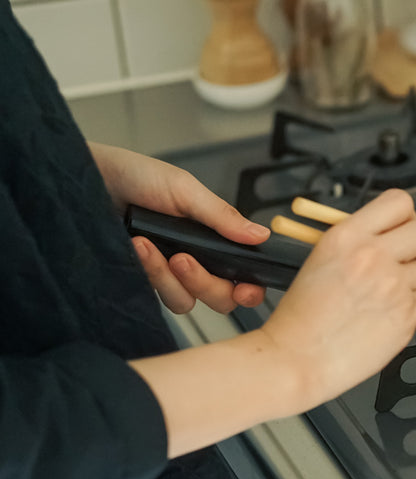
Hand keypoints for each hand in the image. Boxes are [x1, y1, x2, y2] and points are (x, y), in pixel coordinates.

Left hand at [89, 142, 269, 313]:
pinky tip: (138, 248)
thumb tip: (260, 235)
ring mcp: (169, 273)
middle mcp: (197, 260)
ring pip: (187, 301)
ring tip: (150, 245)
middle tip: (184, 259)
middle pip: (221, 298)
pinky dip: (150, 273)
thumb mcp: (186, 190)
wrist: (91, 179)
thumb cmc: (137, 177)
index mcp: (215, 239)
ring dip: (170, 278)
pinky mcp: (144, 281)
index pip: (243, 275)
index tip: (245, 288)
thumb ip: (223, 217)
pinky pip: (158, 296)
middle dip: (205, 284)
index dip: (250, 288)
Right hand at [259, 189, 415, 404]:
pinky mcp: (406, 315)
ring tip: (394, 291)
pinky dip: (415, 304)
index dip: (408, 216)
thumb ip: (358, 241)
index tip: (406, 229)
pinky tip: (391, 311)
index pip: (399, 202)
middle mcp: (374, 256)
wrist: (297, 359)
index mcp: (349, 236)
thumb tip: (390, 233)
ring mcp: (394, 286)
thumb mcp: (321, 259)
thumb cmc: (302, 317)